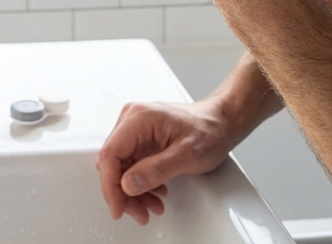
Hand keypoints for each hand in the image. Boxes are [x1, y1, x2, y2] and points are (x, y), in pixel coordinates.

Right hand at [97, 99, 239, 223]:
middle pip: (113, 163)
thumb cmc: (209, 131)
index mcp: (139, 118)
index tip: (119, 206)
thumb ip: (157, 169)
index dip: (110, 185)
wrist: (221, 124)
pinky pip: (131, 164)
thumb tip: (129, 183)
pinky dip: (139, 183)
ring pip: (120, 167)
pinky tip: (153, 193)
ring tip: (150, 206)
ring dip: (132, 191)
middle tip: (139, 212)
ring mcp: (135, 129)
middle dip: (123, 192)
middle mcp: (132, 120)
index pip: (111, 154)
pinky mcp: (141, 138)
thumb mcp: (187, 154)